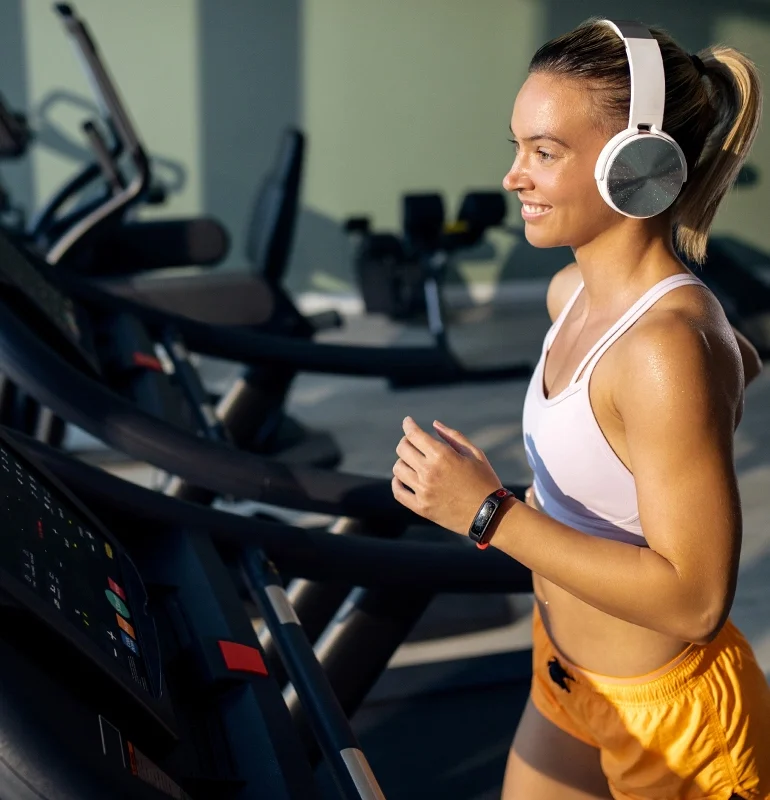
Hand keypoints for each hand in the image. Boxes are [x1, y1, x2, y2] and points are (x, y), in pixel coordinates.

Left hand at [391, 416, 503, 533]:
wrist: (489, 514)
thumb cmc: (485, 480)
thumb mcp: (474, 453)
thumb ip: (453, 436)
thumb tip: (434, 424)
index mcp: (442, 456)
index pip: (414, 435)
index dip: (408, 425)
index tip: (407, 421)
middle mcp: (429, 472)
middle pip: (403, 449)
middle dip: (406, 441)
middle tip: (412, 442)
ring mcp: (423, 491)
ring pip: (398, 469)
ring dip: (403, 461)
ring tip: (411, 461)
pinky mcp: (421, 508)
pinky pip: (399, 492)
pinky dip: (397, 483)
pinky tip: (403, 478)